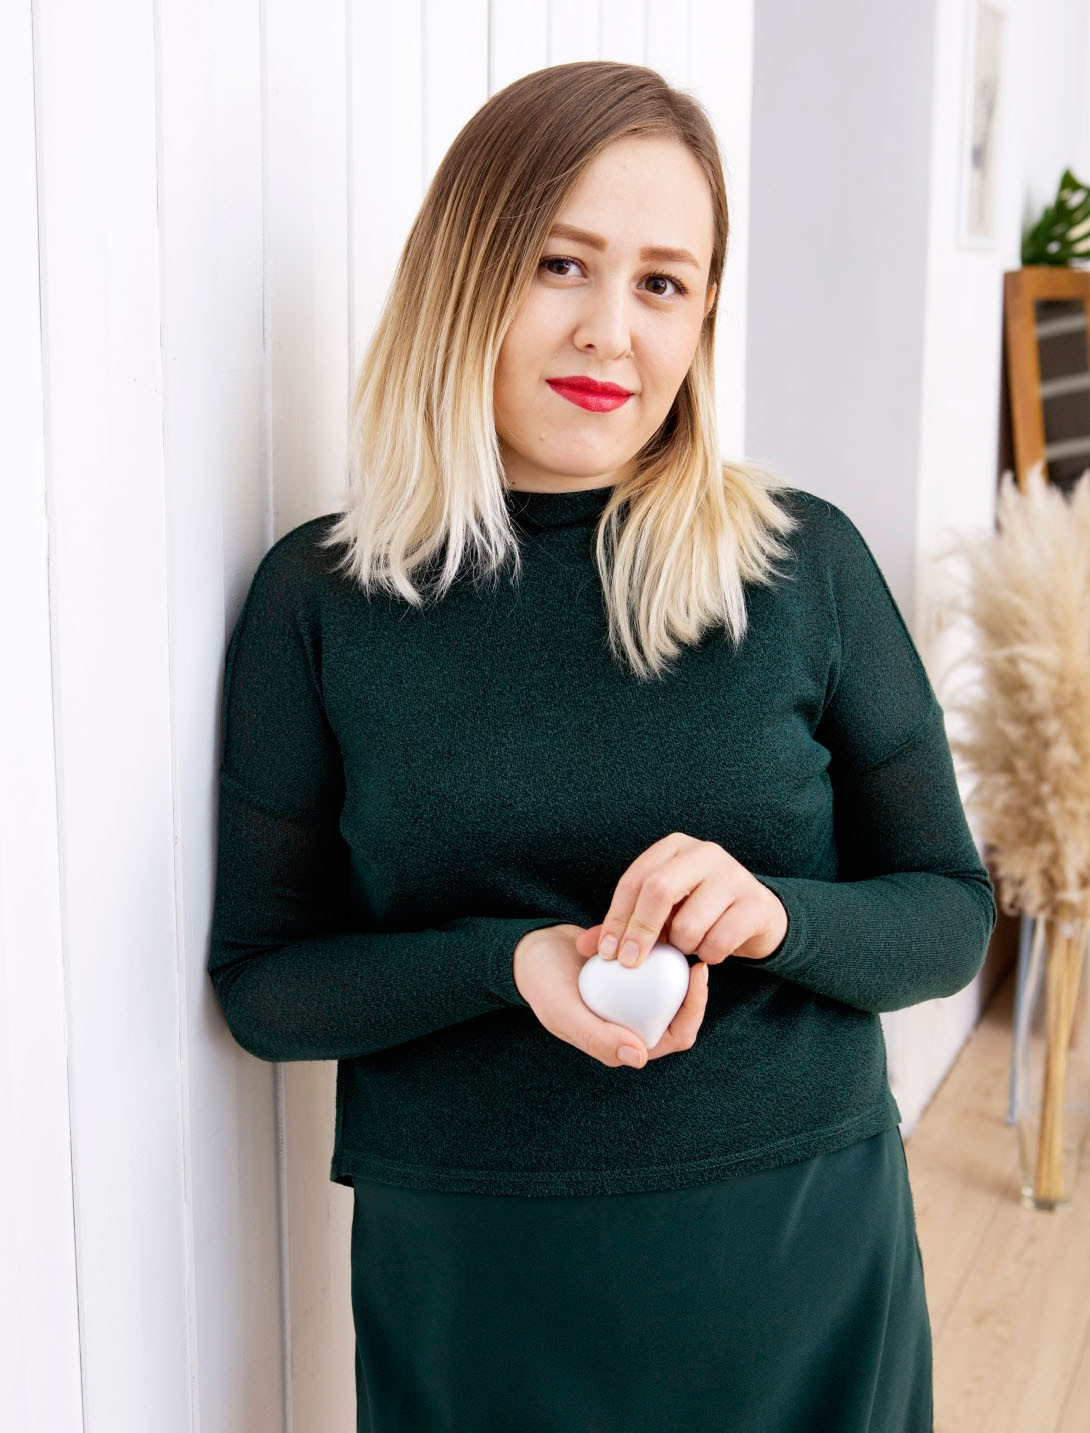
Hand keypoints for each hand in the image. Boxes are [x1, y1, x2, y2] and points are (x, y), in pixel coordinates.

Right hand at [512, 924, 709, 1067]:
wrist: (530, 948)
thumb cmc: (542, 983)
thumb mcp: (563, 1011)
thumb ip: (596, 1037)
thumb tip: (639, 1057)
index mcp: (625, 1041)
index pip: (676, 1034)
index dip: (694, 1009)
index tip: (698, 973)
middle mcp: (634, 1020)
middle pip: (680, 1006)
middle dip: (689, 979)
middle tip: (692, 948)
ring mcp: (634, 995)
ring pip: (670, 979)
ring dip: (665, 953)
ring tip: (655, 929)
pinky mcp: (632, 970)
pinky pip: (652, 955)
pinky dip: (645, 938)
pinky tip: (634, 924)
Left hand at [573, 833, 788, 970]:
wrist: (756, 915)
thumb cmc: (697, 911)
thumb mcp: (660, 913)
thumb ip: (624, 925)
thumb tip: (584, 948)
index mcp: (674, 847)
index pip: (634, 880)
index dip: (615, 918)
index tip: (605, 954)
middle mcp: (704, 853)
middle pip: (659, 890)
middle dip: (639, 931)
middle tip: (630, 963)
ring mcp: (733, 875)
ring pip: (690, 922)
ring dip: (680, 946)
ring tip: (684, 947)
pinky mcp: (755, 903)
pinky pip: (719, 941)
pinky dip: (707, 955)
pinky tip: (708, 951)